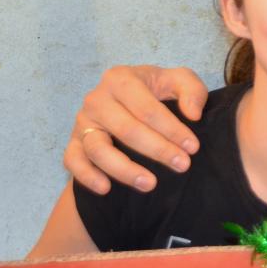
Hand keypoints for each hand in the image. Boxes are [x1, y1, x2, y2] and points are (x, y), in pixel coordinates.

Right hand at [64, 65, 208, 194]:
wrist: (126, 101)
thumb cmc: (155, 91)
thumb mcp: (178, 81)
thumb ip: (192, 90)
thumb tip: (193, 115)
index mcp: (121, 78)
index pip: (148, 108)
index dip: (172, 129)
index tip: (193, 147)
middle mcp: (97, 98)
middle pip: (127, 129)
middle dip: (157, 150)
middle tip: (182, 165)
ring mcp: (82, 122)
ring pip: (98, 149)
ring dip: (125, 170)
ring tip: (150, 184)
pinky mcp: (73, 142)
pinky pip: (74, 161)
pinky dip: (87, 176)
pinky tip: (106, 188)